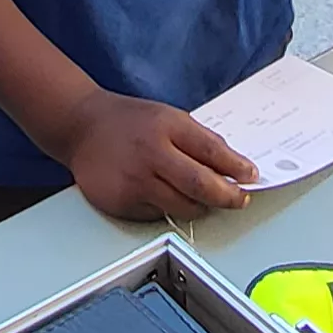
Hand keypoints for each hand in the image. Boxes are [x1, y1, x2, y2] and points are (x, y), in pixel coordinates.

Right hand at [50, 91, 256, 220]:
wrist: (81, 127)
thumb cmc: (129, 121)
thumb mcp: (169, 117)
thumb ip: (199, 140)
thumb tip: (233, 166)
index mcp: (167, 127)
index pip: (211, 151)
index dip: (236, 168)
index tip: (251, 177)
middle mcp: (150, 154)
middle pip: (200, 185)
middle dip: (227, 196)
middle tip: (239, 199)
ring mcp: (134, 181)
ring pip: (182, 207)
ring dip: (201, 206)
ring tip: (204, 199)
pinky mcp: (121, 203)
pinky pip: (158, 215)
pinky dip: (170, 209)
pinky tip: (165, 195)